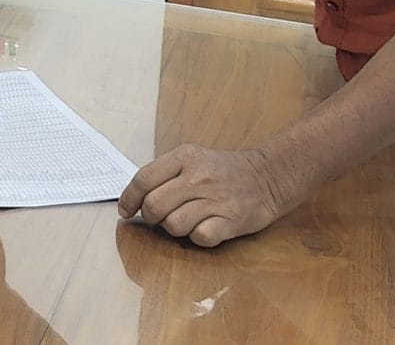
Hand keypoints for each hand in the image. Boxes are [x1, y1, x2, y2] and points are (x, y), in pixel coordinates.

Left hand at [120, 144, 301, 247]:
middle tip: (159, 217)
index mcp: (184, 157)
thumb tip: (132, 199)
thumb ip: (164, 174)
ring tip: (187, 220)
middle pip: (154, 206)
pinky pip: (199, 237)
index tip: (126, 210)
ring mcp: (215, 199)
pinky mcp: (231, 220)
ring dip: (174, 228)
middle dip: (150, 217)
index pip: (143, 179)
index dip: (129, 198)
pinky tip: (205, 227)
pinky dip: (197, 237)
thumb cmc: (223, 171)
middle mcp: (198, 177)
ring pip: (173, 225)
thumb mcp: (192, 159)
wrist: (268, 176)